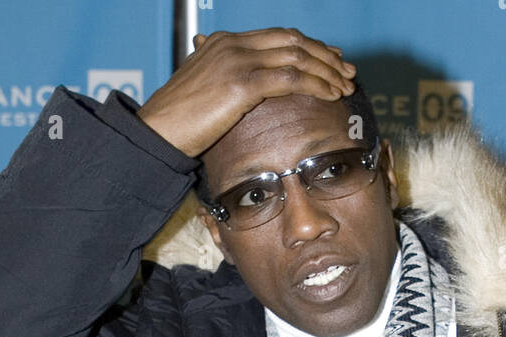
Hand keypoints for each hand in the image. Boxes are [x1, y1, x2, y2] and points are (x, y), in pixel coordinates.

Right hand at [137, 28, 356, 157]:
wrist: (158, 130)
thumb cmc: (177, 123)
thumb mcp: (203, 94)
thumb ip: (223, 86)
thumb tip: (239, 97)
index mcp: (224, 43)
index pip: (277, 37)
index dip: (308, 46)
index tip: (329, 59)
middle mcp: (234, 44)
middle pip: (292, 40)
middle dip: (324, 54)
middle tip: (347, 70)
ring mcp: (238, 60)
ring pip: (297, 56)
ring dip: (327, 70)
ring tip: (346, 84)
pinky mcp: (242, 82)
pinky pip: (291, 78)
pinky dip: (317, 84)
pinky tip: (331, 94)